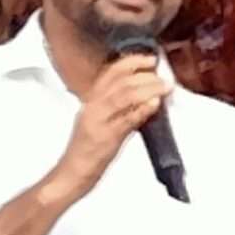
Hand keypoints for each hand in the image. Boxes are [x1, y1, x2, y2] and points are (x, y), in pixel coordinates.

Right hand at [50, 54, 166, 197]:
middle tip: (161, 75)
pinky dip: (142, 109)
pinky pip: (126, 120)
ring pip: (123, 95)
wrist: (71, 175)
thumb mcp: (97, 122)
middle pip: (119, 81)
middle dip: (144, 74)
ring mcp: (99, 122)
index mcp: (90, 102)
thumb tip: (142, 95)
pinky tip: (154, 104)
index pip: (110, 73)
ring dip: (147, 88)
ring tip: (163, 86)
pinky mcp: (106, 138)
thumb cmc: (86, 151)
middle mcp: (93, 107)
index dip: (131, 62)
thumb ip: (116, 107)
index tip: (149, 59)